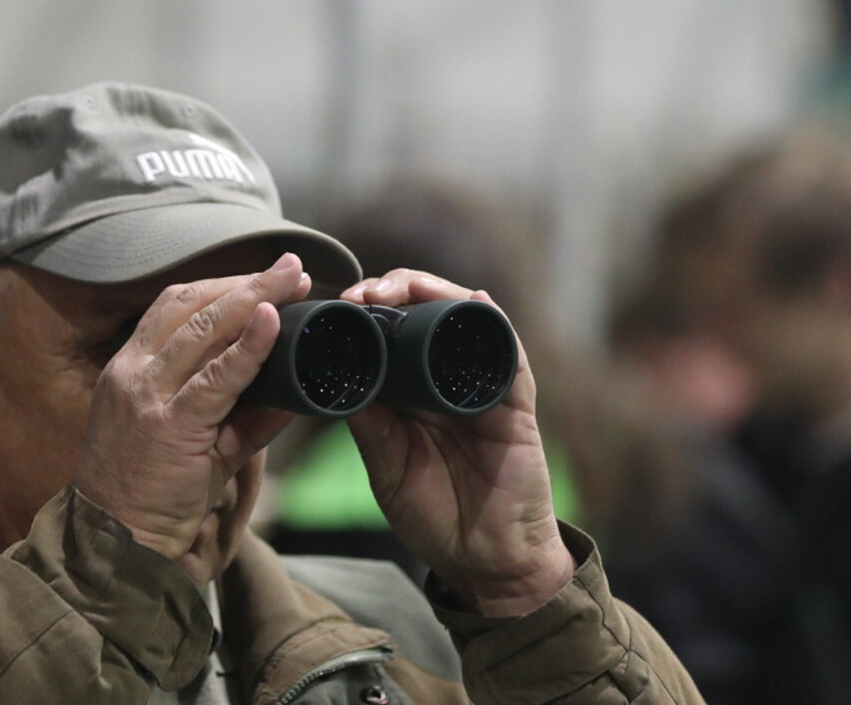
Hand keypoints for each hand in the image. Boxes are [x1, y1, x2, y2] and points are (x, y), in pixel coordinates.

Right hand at [72, 254, 308, 582]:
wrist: (117, 548)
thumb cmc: (153, 496)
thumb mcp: (195, 443)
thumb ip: (242, 413)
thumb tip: (295, 391)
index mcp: (130, 369)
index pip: (175, 306)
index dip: (224, 285)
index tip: (265, 277)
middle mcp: (132, 373)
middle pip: (190, 304)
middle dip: (245, 281)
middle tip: (291, 268)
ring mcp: (146, 397)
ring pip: (203, 329)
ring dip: (253, 298)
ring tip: (292, 282)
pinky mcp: (169, 426)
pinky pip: (215, 378)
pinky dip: (247, 347)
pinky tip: (272, 323)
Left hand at [342, 270, 575, 616]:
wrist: (487, 562)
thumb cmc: (436, 517)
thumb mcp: (389, 468)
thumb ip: (371, 427)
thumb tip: (340, 379)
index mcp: (411, 392)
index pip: (390, 332)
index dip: (365, 312)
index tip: (336, 306)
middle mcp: (445, 378)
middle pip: (424, 312)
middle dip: (393, 291)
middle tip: (360, 295)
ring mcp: (481, 385)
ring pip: (462, 318)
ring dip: (433, 293)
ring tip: (400, 289)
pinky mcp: (514, 400)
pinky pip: (507, 350)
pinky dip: (490, 321)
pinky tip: (473, 301)